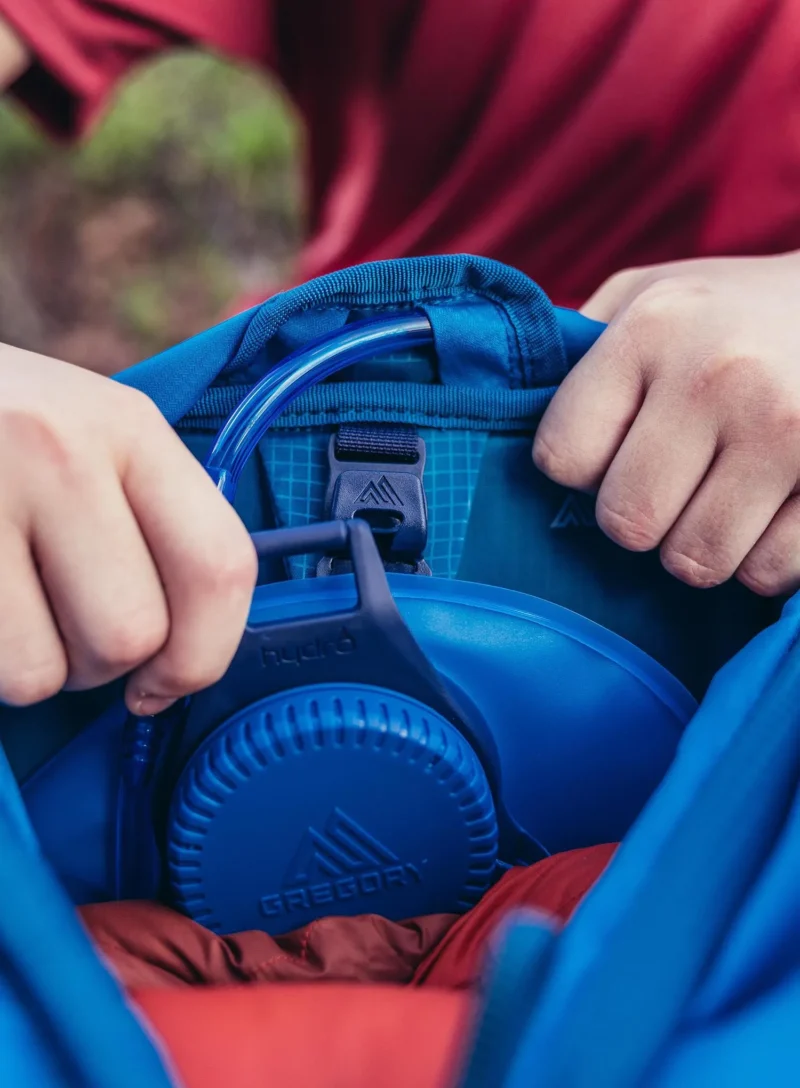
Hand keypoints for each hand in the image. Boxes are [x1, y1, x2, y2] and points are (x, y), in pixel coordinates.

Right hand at [0, 343, 255, 710]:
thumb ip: (151, 525)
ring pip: (45, 673)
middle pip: (131, 635)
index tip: (166, 681)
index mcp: (127, 427)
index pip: (219, 564)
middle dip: (99, 662)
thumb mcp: (87, 438)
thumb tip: (185, 656)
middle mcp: (59, 452)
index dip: (205, 652)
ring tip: (7, 606)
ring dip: (31, 668)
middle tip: (60, 622)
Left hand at [533, 252, 799, 595]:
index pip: (562, 458)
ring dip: (697, 544)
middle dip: (639, 518)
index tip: (612, 451)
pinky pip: (765, 573)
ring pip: (693, 561)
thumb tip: (506, 409)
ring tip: (720, 496)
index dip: (582, 469)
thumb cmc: (734, 313)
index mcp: (653, 328)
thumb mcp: (650, 297)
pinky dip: (758, 559)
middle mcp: (718, 375)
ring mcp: (787, 429)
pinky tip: (770, 510)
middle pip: (626, 522)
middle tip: (669, 485)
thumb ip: (581, 351)